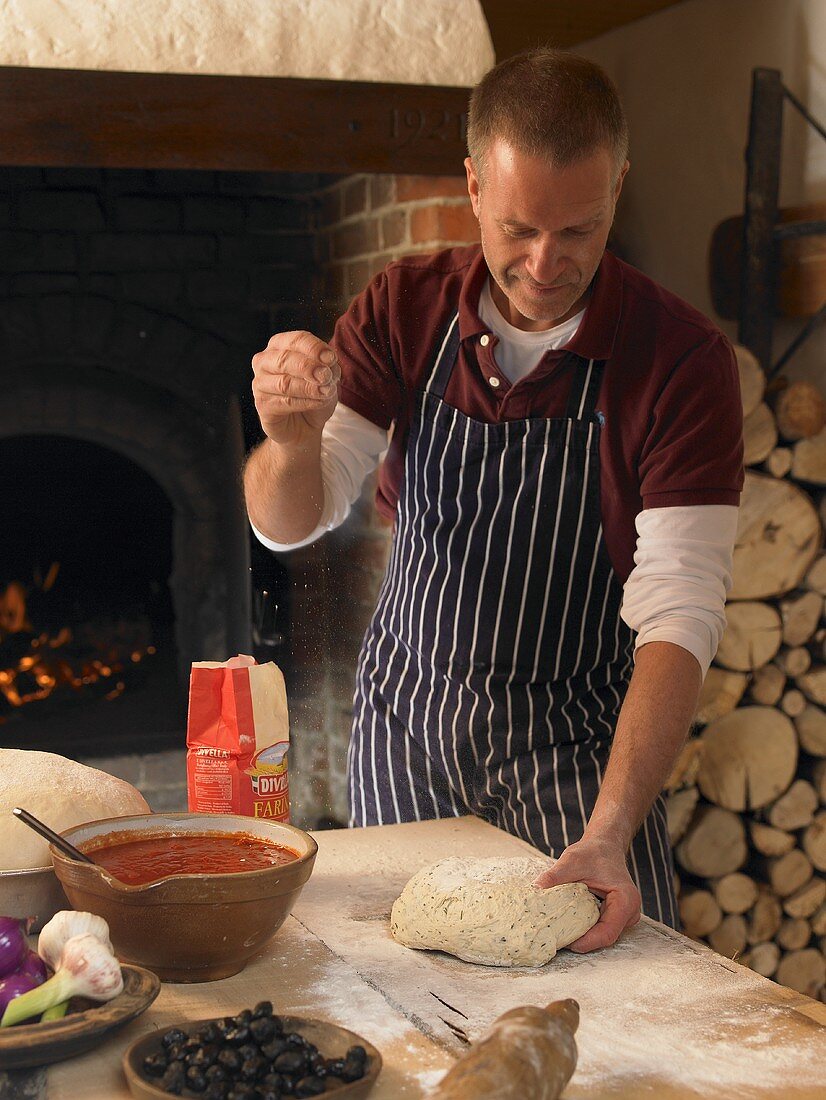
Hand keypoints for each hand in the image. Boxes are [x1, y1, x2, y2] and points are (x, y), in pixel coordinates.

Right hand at [252, 330, 340, 446]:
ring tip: (327, 392)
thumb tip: (328, 364)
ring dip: (309, 388)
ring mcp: (260, 383)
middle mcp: (265, 361)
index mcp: (280, 345)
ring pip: (285, 383)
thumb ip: (328, 367)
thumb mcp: (327, 376)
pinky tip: (318, 402)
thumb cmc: (313, 393)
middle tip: (326, 376)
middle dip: (309, 367)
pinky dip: (306, 402)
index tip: (331, 358)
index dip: (314, 348)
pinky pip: (285, 402)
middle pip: (285, 359)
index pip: (296, 340)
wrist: (304, 424)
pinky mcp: (262, 404)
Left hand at [533, 837, 640, 951]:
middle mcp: (629, 912)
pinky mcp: (615, 917)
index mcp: (625, 900)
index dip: (586, 942)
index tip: (565, 942)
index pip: (607, 933)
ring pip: (601, 936)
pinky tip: (567, 925)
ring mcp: (624, 917)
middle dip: (581, 941)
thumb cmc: (592, 852)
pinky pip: (599, 929)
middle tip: (556, 939)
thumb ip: (554, 876)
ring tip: (559, 933)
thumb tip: (535, 889)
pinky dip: (584, 929)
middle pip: (604, 937)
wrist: (604, 846)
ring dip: (582, 936)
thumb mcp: (571, 861)